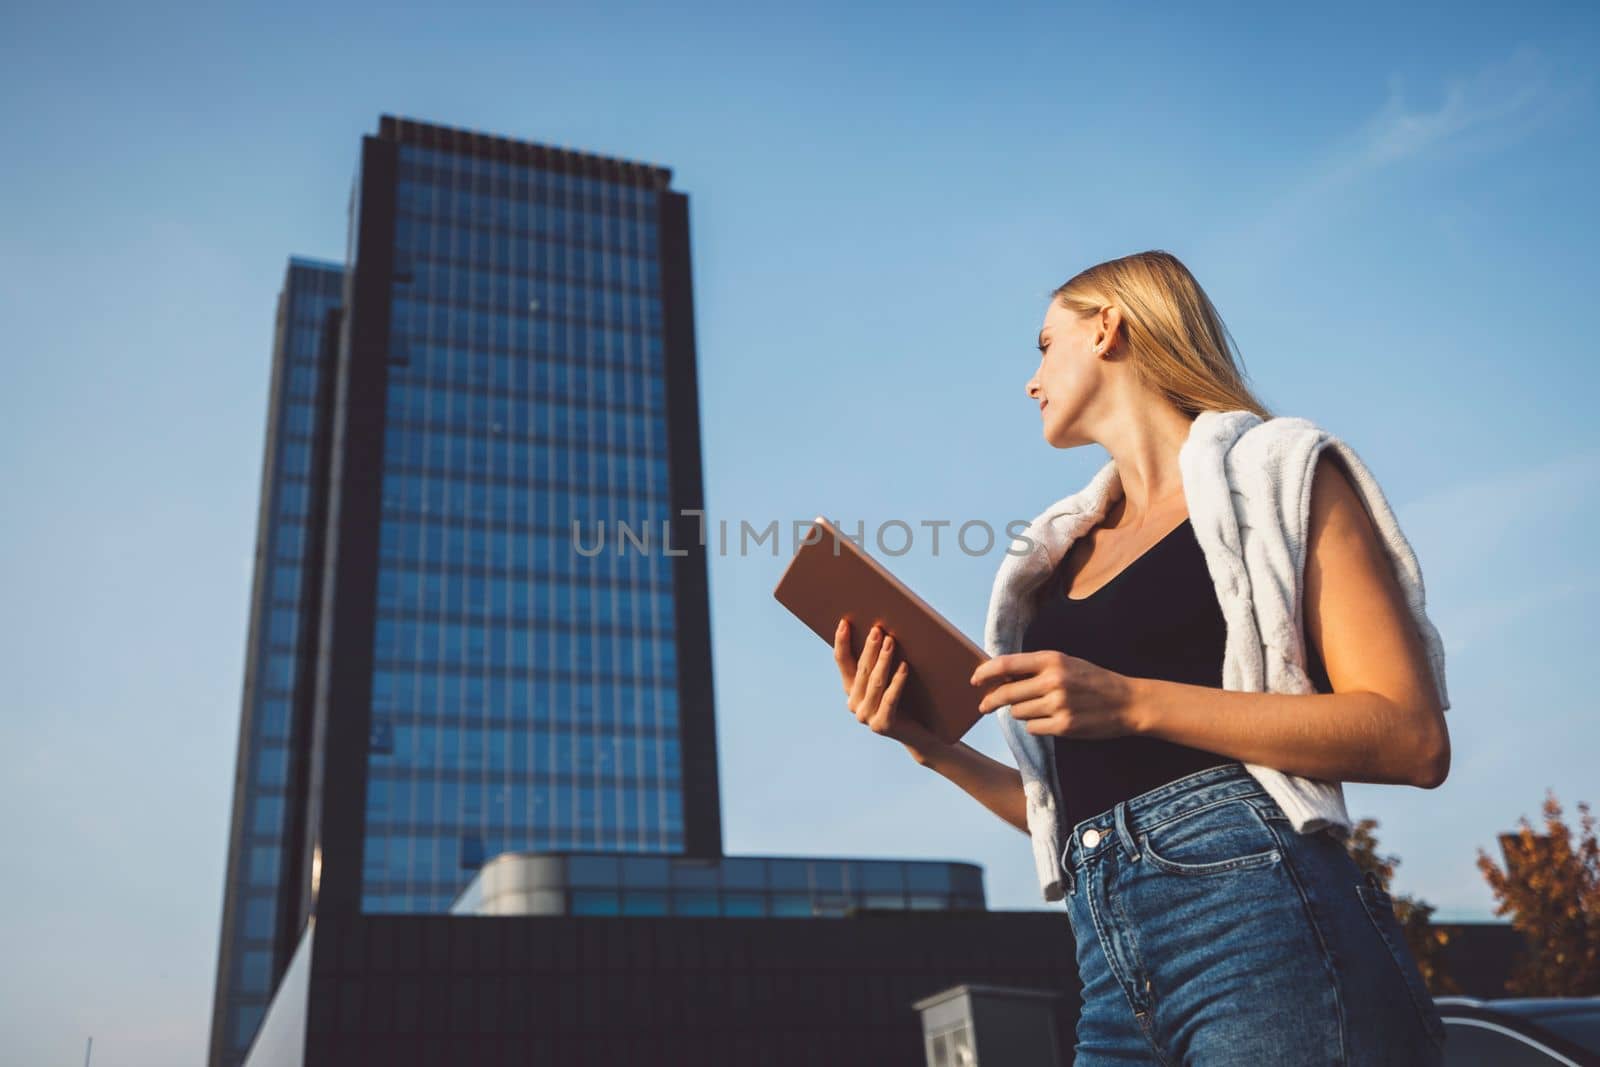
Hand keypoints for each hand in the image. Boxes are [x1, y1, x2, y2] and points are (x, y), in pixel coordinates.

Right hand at [834, 617, 946, 761]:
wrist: (920, 735)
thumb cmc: (907, 700)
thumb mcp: (889, 679)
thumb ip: (880, 661)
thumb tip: (883, 630)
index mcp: (852, 690)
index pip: (843, 662)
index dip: (842, 642)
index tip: (845, 622)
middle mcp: (854, 704)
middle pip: (862, 670)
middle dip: (869, 648)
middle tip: (878, 629)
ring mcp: (867, 716)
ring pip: (875, 682)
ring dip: (884, 660)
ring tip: (891, 641)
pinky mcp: (882, 725)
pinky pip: (890, 699)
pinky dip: (897, 681)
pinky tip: (904, 666)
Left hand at [968, 651, 1140, 738]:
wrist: (1128, 702)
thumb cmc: (1093, 680)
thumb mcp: (1066, 663)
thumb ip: (1036, 667)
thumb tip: (1000, 675)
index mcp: (1052, 659)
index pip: (1007, 664)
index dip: (985, 672)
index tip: (974, 680)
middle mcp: (1053, 680)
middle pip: (1006, 693)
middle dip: (991, 700)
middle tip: (984, 706)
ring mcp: (1058, 704)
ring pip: (1018, 712)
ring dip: (1021, 712)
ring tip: (1040, 707)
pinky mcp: (1063, 726)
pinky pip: (1032, 727)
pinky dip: (1036, 725)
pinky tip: (1051, 720)